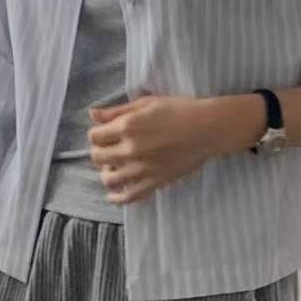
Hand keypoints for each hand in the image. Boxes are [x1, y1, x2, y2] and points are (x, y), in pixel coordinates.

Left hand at [87, 93, 264, 204]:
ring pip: (108, 179)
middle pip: (97, 157)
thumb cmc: (179, 110)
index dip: (97, 134)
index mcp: (128, 126)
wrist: (207, 129)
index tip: (105, 133)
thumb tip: (92, 114)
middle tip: (110, 148)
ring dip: (107, 173)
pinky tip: (114, 194)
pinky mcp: (153, 183)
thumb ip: (117, 110)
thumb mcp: (146, 103)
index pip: (94, 136)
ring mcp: (141, 170)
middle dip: (100, 152)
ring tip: (115, 167)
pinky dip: (117, 198)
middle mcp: (131, 150)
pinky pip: (127, 198)